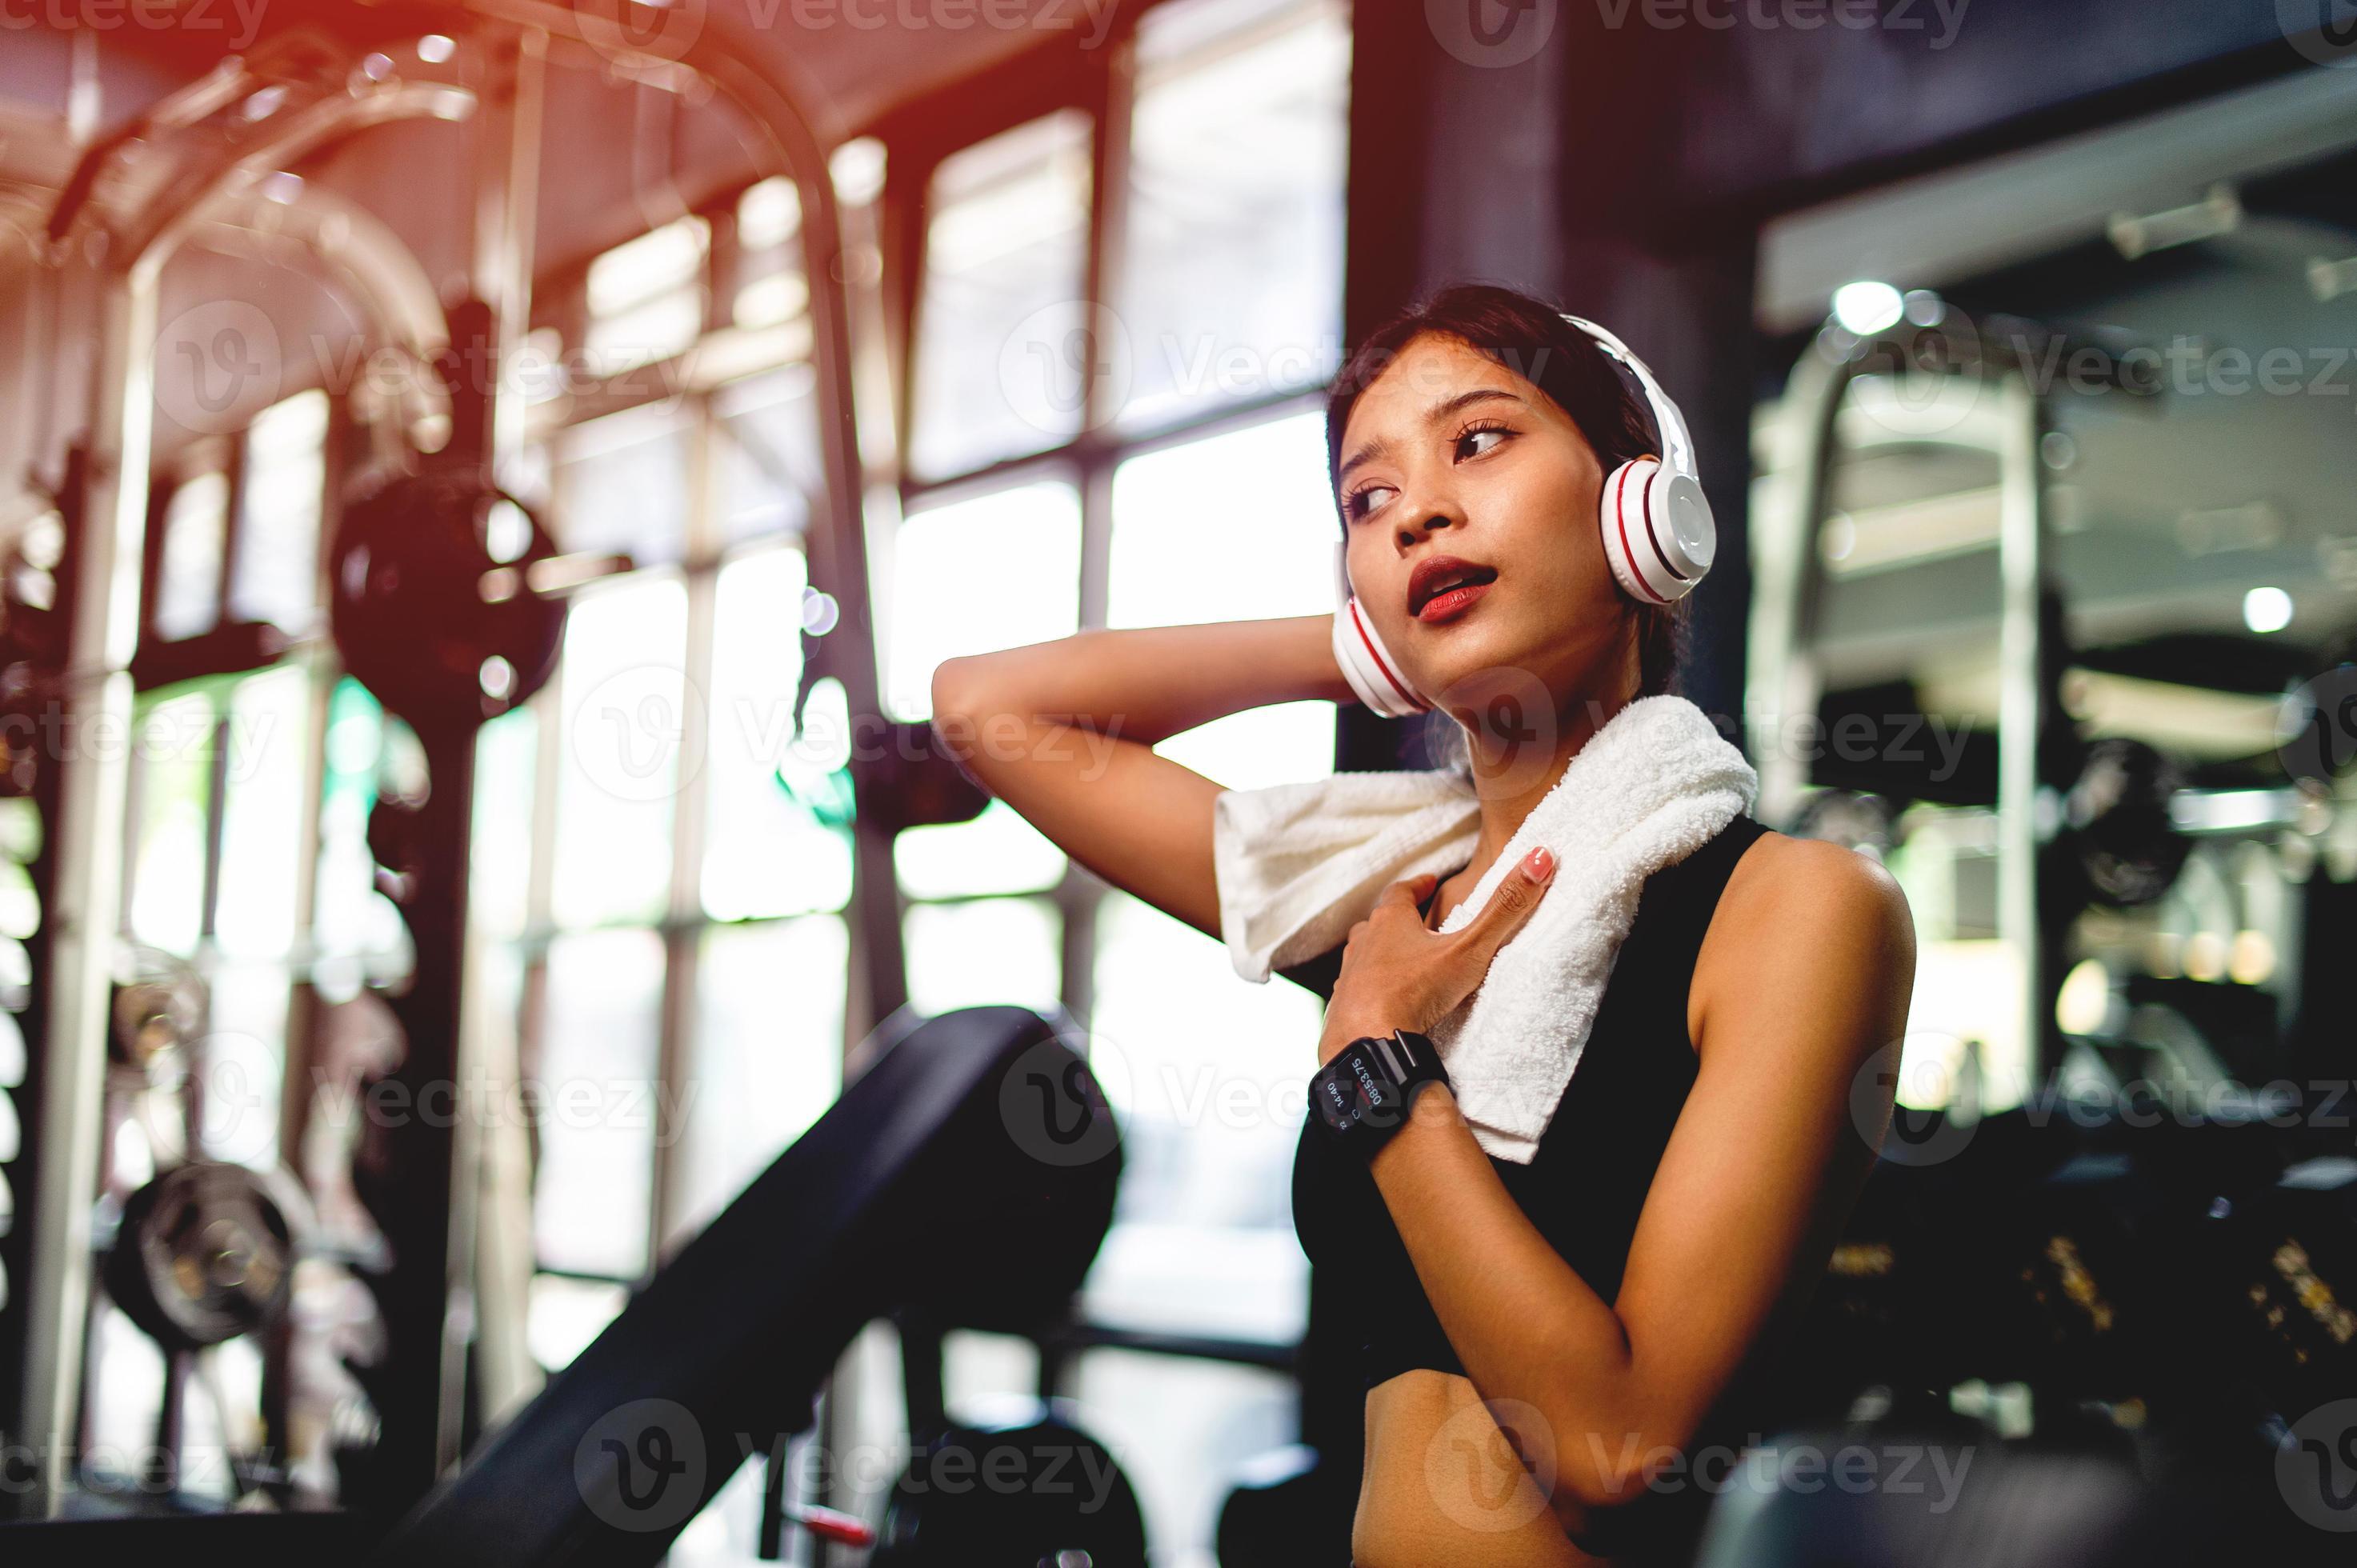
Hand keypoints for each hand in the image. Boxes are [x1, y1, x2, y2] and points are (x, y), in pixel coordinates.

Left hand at [1317, 845, 1556, 1063]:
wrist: (1369, 1043)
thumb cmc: (1416, 992)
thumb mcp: (1469, 949)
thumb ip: (1504, 909)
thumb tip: (1540, 858)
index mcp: (1390, 922)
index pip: (1401, 892)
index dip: (1417, 886)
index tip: (1429, 882)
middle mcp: (1364, 943)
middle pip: (1378, 922)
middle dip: (1397, 919)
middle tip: (1417, 921)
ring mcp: (1349, 976)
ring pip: (1363, 955)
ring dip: (1380, 954)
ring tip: (1400, 961)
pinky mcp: (1343, 1008)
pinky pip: (1356, 991)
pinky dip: (1370, 990)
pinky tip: (1382, 1001)